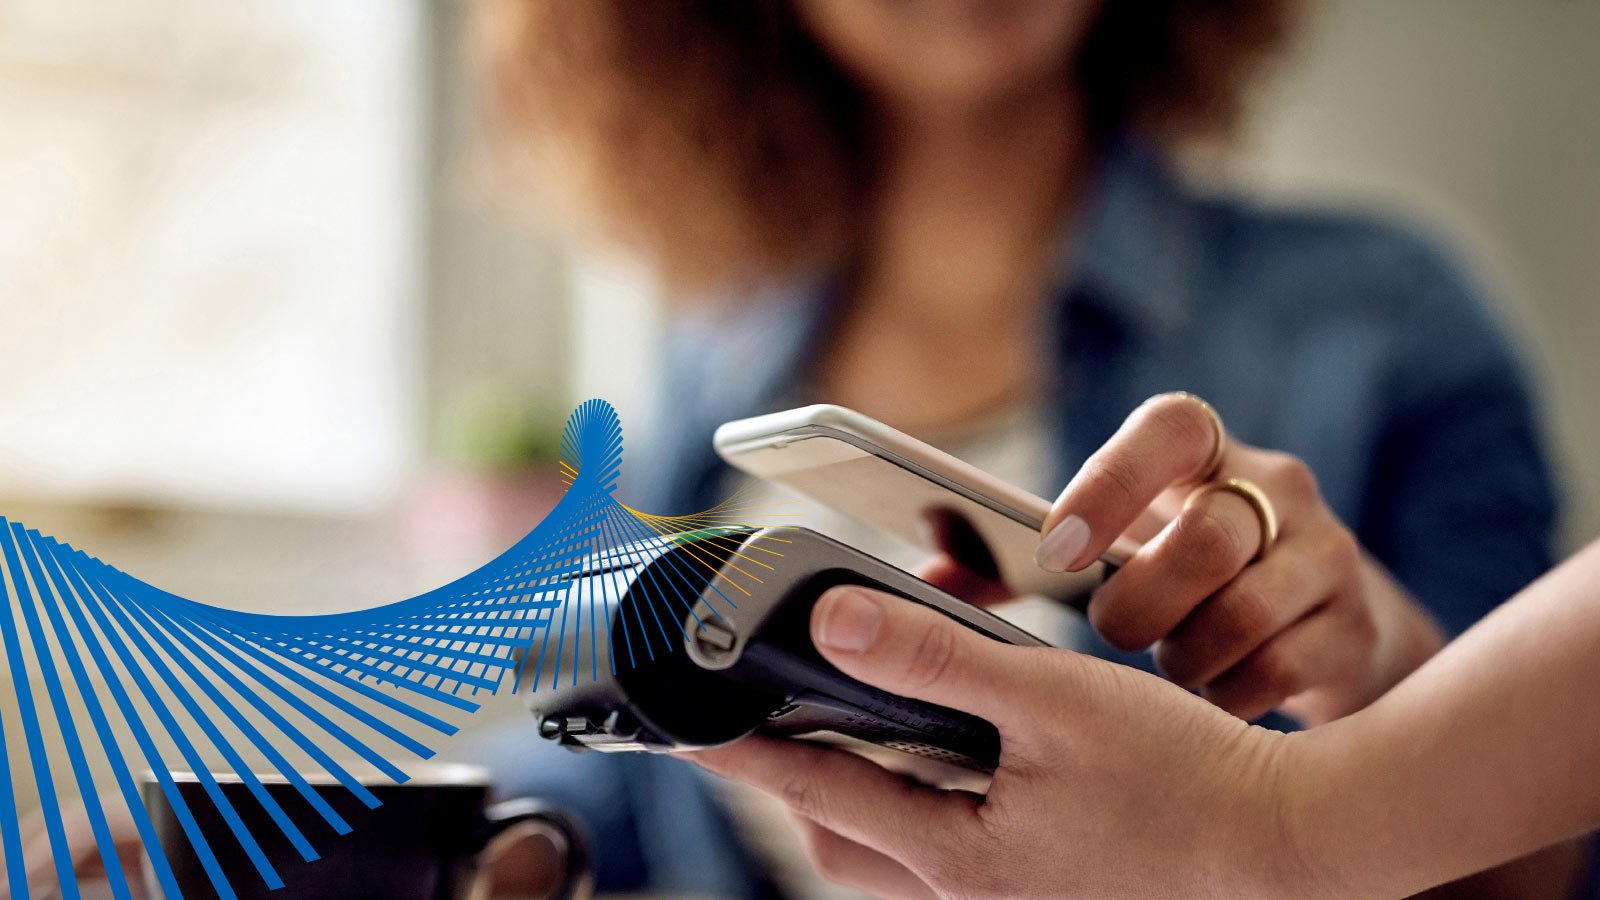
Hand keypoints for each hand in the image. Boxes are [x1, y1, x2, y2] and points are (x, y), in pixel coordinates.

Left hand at [690, 585, 1330, 899]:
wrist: (1292, 853)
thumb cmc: (1189, 781)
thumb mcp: (1056, 704)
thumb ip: (939, 663)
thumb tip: (833, 625)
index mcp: (958, 853)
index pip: (813, 791)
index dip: (741, 755)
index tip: (684, 729)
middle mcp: (969, 896)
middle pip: (841, 842)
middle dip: (796, 786)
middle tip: (774, 722)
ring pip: (891, 863)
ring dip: (860, 802)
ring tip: (858, 736)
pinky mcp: (1042, 899)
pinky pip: (945, 866)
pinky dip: (920, 817)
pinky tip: (953, 772)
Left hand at [933, 392, 1444, 723]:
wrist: (1313, 630)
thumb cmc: (1175, 583)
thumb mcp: (1105, 553)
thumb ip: (1006, 563)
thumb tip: (909, 586)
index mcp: (1199, 454)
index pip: (1173, 426)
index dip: (1114, 482)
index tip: (1058, 547)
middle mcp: (1272, 490)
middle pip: (1214, 532)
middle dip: (1146, 597)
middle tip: (1111, 632)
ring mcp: (1325, 554)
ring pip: (1251, 606)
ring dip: (1189, 654)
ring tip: (1164, 672)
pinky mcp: (1353, 625)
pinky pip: (1288, 667)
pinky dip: (1235, 694)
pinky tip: (1213, 705)